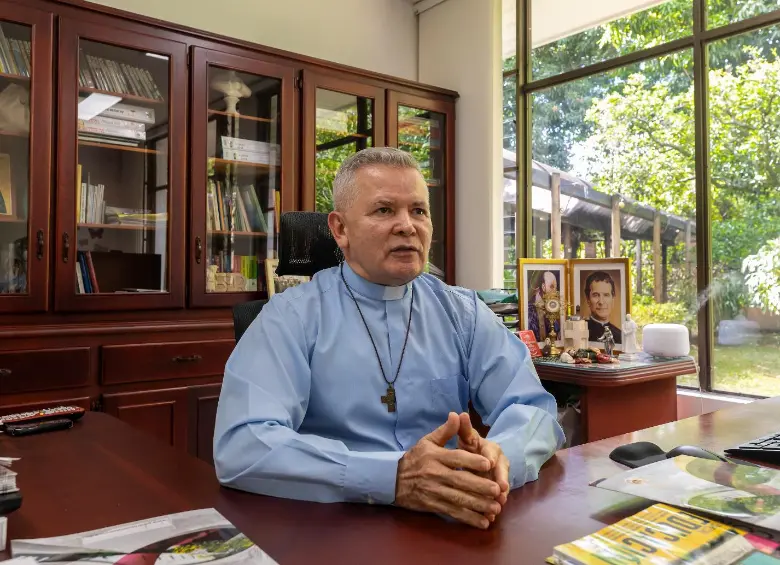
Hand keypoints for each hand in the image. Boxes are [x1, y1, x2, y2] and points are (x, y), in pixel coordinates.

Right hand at [395, 412, 502, 528]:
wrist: (393, 479)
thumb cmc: (415, 458)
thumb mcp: (427, 441)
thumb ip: (445, 431)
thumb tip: (457, 415)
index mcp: (435, 456)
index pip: (456, 458)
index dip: (472, 461)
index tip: (488, 464)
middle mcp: (435, 474)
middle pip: (460, 480)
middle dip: (479, 486)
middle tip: (497, 490)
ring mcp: (434, 491)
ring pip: (459, 499)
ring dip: (478, 505)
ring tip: (495, 507)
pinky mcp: (433, 505)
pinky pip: (453, 512)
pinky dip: (468, 519)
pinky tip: (483, 522)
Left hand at [456, 413, 509, 506]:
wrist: (475, 456)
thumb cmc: (469, 444)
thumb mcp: (466, 436)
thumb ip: (463, 428)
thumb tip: (459, 414)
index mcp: (490, 448)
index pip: (492, 451)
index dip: (491, 457)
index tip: (489, 463)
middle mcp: (498, 462)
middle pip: (501, 471)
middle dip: (501, 480)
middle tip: (501, 489)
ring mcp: (498, 477)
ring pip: (500, 487)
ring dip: (499, 496)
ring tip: (498, 505)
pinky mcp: (495, 490)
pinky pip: (495, 499)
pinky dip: (492, 508)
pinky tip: (490, 517)